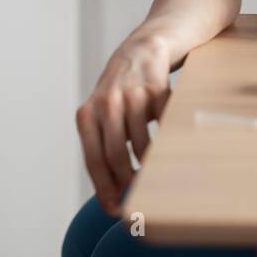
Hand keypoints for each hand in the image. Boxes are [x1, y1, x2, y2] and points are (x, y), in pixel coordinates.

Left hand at [75, 35, 172, 216]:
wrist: (146, 47)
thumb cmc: (123, 89)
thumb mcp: (102, 111)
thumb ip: (102, 142)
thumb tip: (112, 191)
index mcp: (87, 114)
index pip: (93, 159)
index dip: (103, 188)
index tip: (113, 210)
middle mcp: (106, 103)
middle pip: (116, 155)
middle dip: (127, 182)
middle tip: (138, 197)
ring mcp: (132, 95)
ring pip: (141, 143)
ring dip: (149, 165)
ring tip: (155, 174)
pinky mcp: (157, 89)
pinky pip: (162, 125)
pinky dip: (167, 142)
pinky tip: (170, 150)